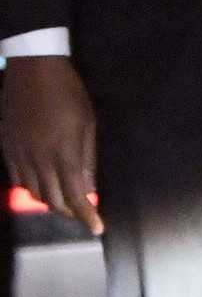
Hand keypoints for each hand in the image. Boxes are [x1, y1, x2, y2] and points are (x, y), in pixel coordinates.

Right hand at [1, 56, 102, 234]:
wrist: (32, 68)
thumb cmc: (68, 92)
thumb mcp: (87, 123)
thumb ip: (87, 158)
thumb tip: (90, 188)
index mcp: (63, 153)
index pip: (76, 197)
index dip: (87, 217)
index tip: (97, 228)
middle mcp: (38, 159)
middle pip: (52, 201)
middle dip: (70, 213)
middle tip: (82, 214)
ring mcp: (18, 155)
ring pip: (32, 193)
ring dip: (50, 202)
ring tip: (64, 201)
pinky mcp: (6, 148)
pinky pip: (17, 179)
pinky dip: (31, 189)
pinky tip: (41, 185)